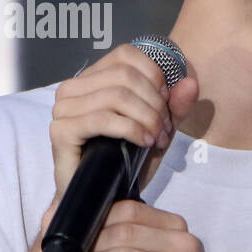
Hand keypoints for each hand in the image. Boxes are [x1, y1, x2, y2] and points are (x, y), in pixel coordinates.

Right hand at [47, 42, 200, 204]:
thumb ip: (177, 105)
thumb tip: (190, 82)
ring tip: (156, 138)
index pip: (126, 55)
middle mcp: (73, 88)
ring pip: (116, 96)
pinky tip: (144, 142)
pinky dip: (131, 129)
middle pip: (125, 75)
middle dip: (154, 102)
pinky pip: (103, 119)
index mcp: (94, 78)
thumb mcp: (159, 128)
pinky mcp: (61, 130)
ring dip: (146, 118)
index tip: (166, 104)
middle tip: (163, 128)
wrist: (107, 197)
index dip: (154, 77)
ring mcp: (63, 108)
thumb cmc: (128, 159)